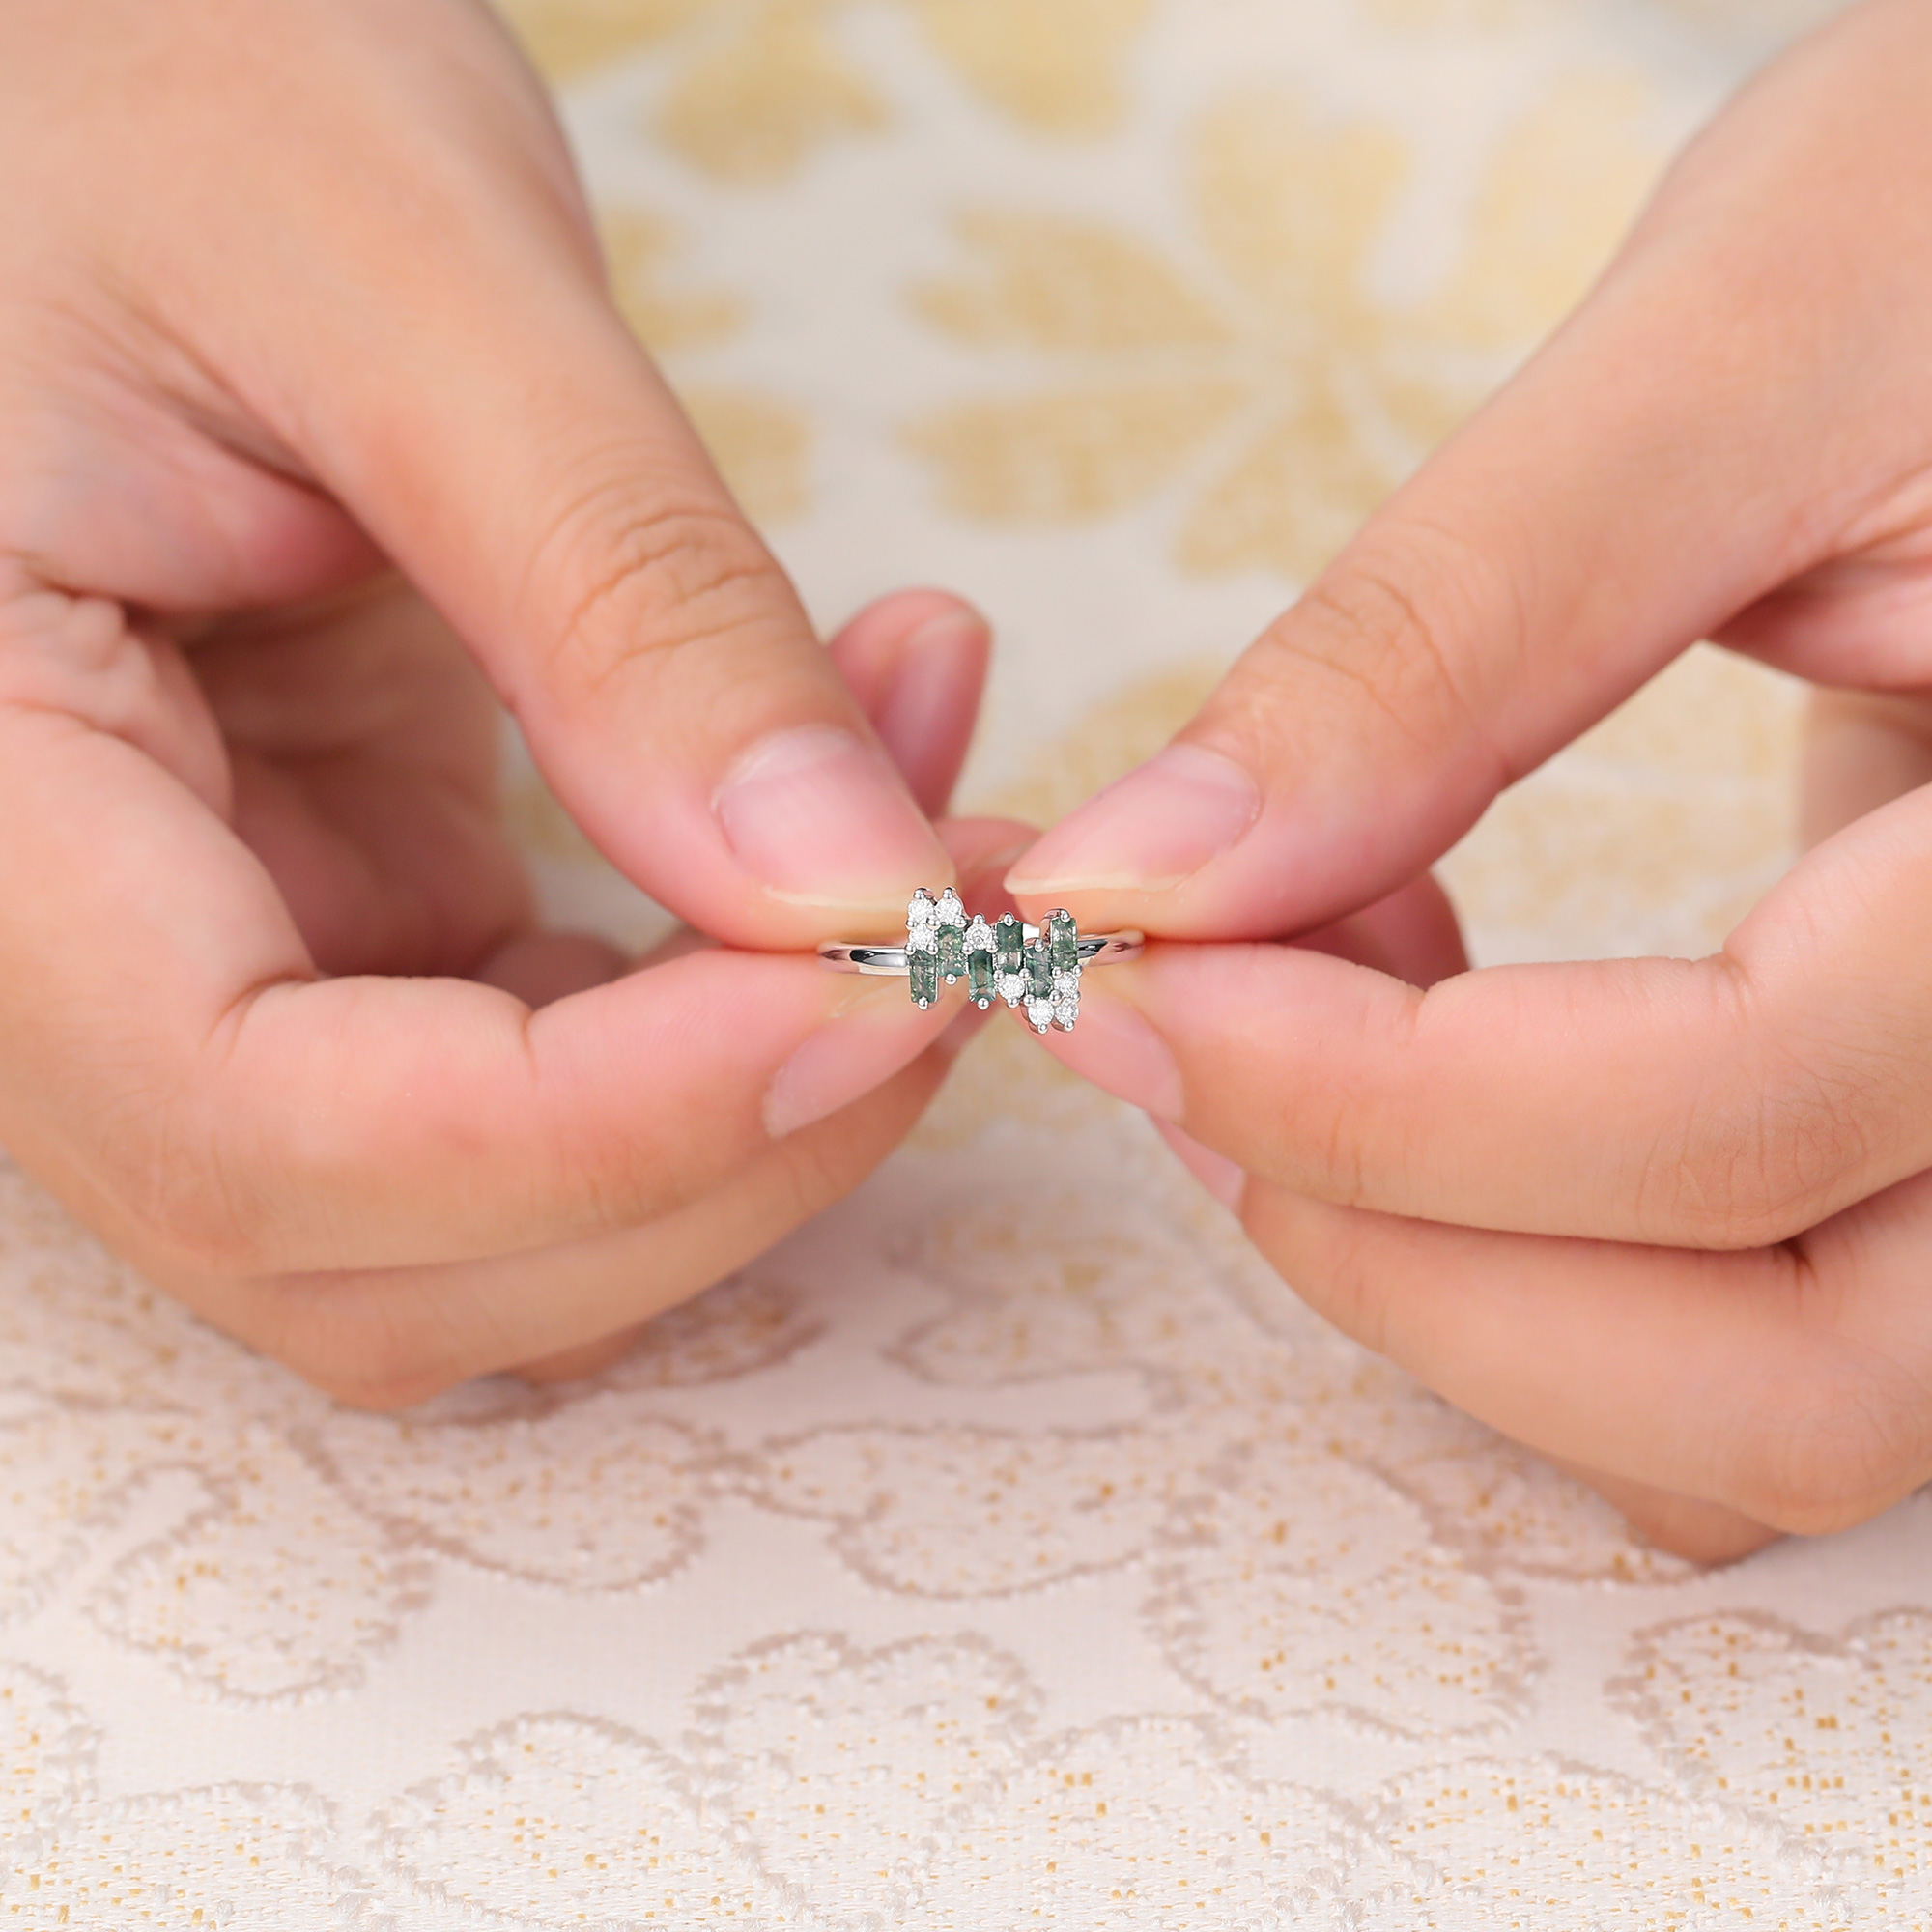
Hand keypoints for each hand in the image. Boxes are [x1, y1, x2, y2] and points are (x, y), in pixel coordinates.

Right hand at [0, 0, 1008, 1400]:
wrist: (98, 73)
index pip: (256, 1125)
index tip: (883, 989)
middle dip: (719, 1145)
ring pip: (484, 1216)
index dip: (594, 1126)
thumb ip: (618, 593)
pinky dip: (731, 1009)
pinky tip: (856, 822)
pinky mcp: (339, 919)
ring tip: (938, 841)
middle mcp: (41, 952)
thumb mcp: (393, 273)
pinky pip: (550, 1082)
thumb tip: (842, 890)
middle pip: (382, 1245)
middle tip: (956, 932)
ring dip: (756, 1093)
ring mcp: (200, 960)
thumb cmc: (150, 81)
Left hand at [1008, 0, 1931, 1562]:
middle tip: (1170, 1052)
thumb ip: (1442, 637)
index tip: (1123, 967)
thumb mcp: (1749, 349)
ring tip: (1267, 1017)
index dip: (1375, 1092)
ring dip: (1458, 1270)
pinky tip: (1401, 1020)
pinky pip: (1753, 1299)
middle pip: (1793, 1387)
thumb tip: (1140, 878)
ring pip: (1771, 1399)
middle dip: (1410, 1253)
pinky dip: (1533, 1241)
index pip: (1741, 1112)